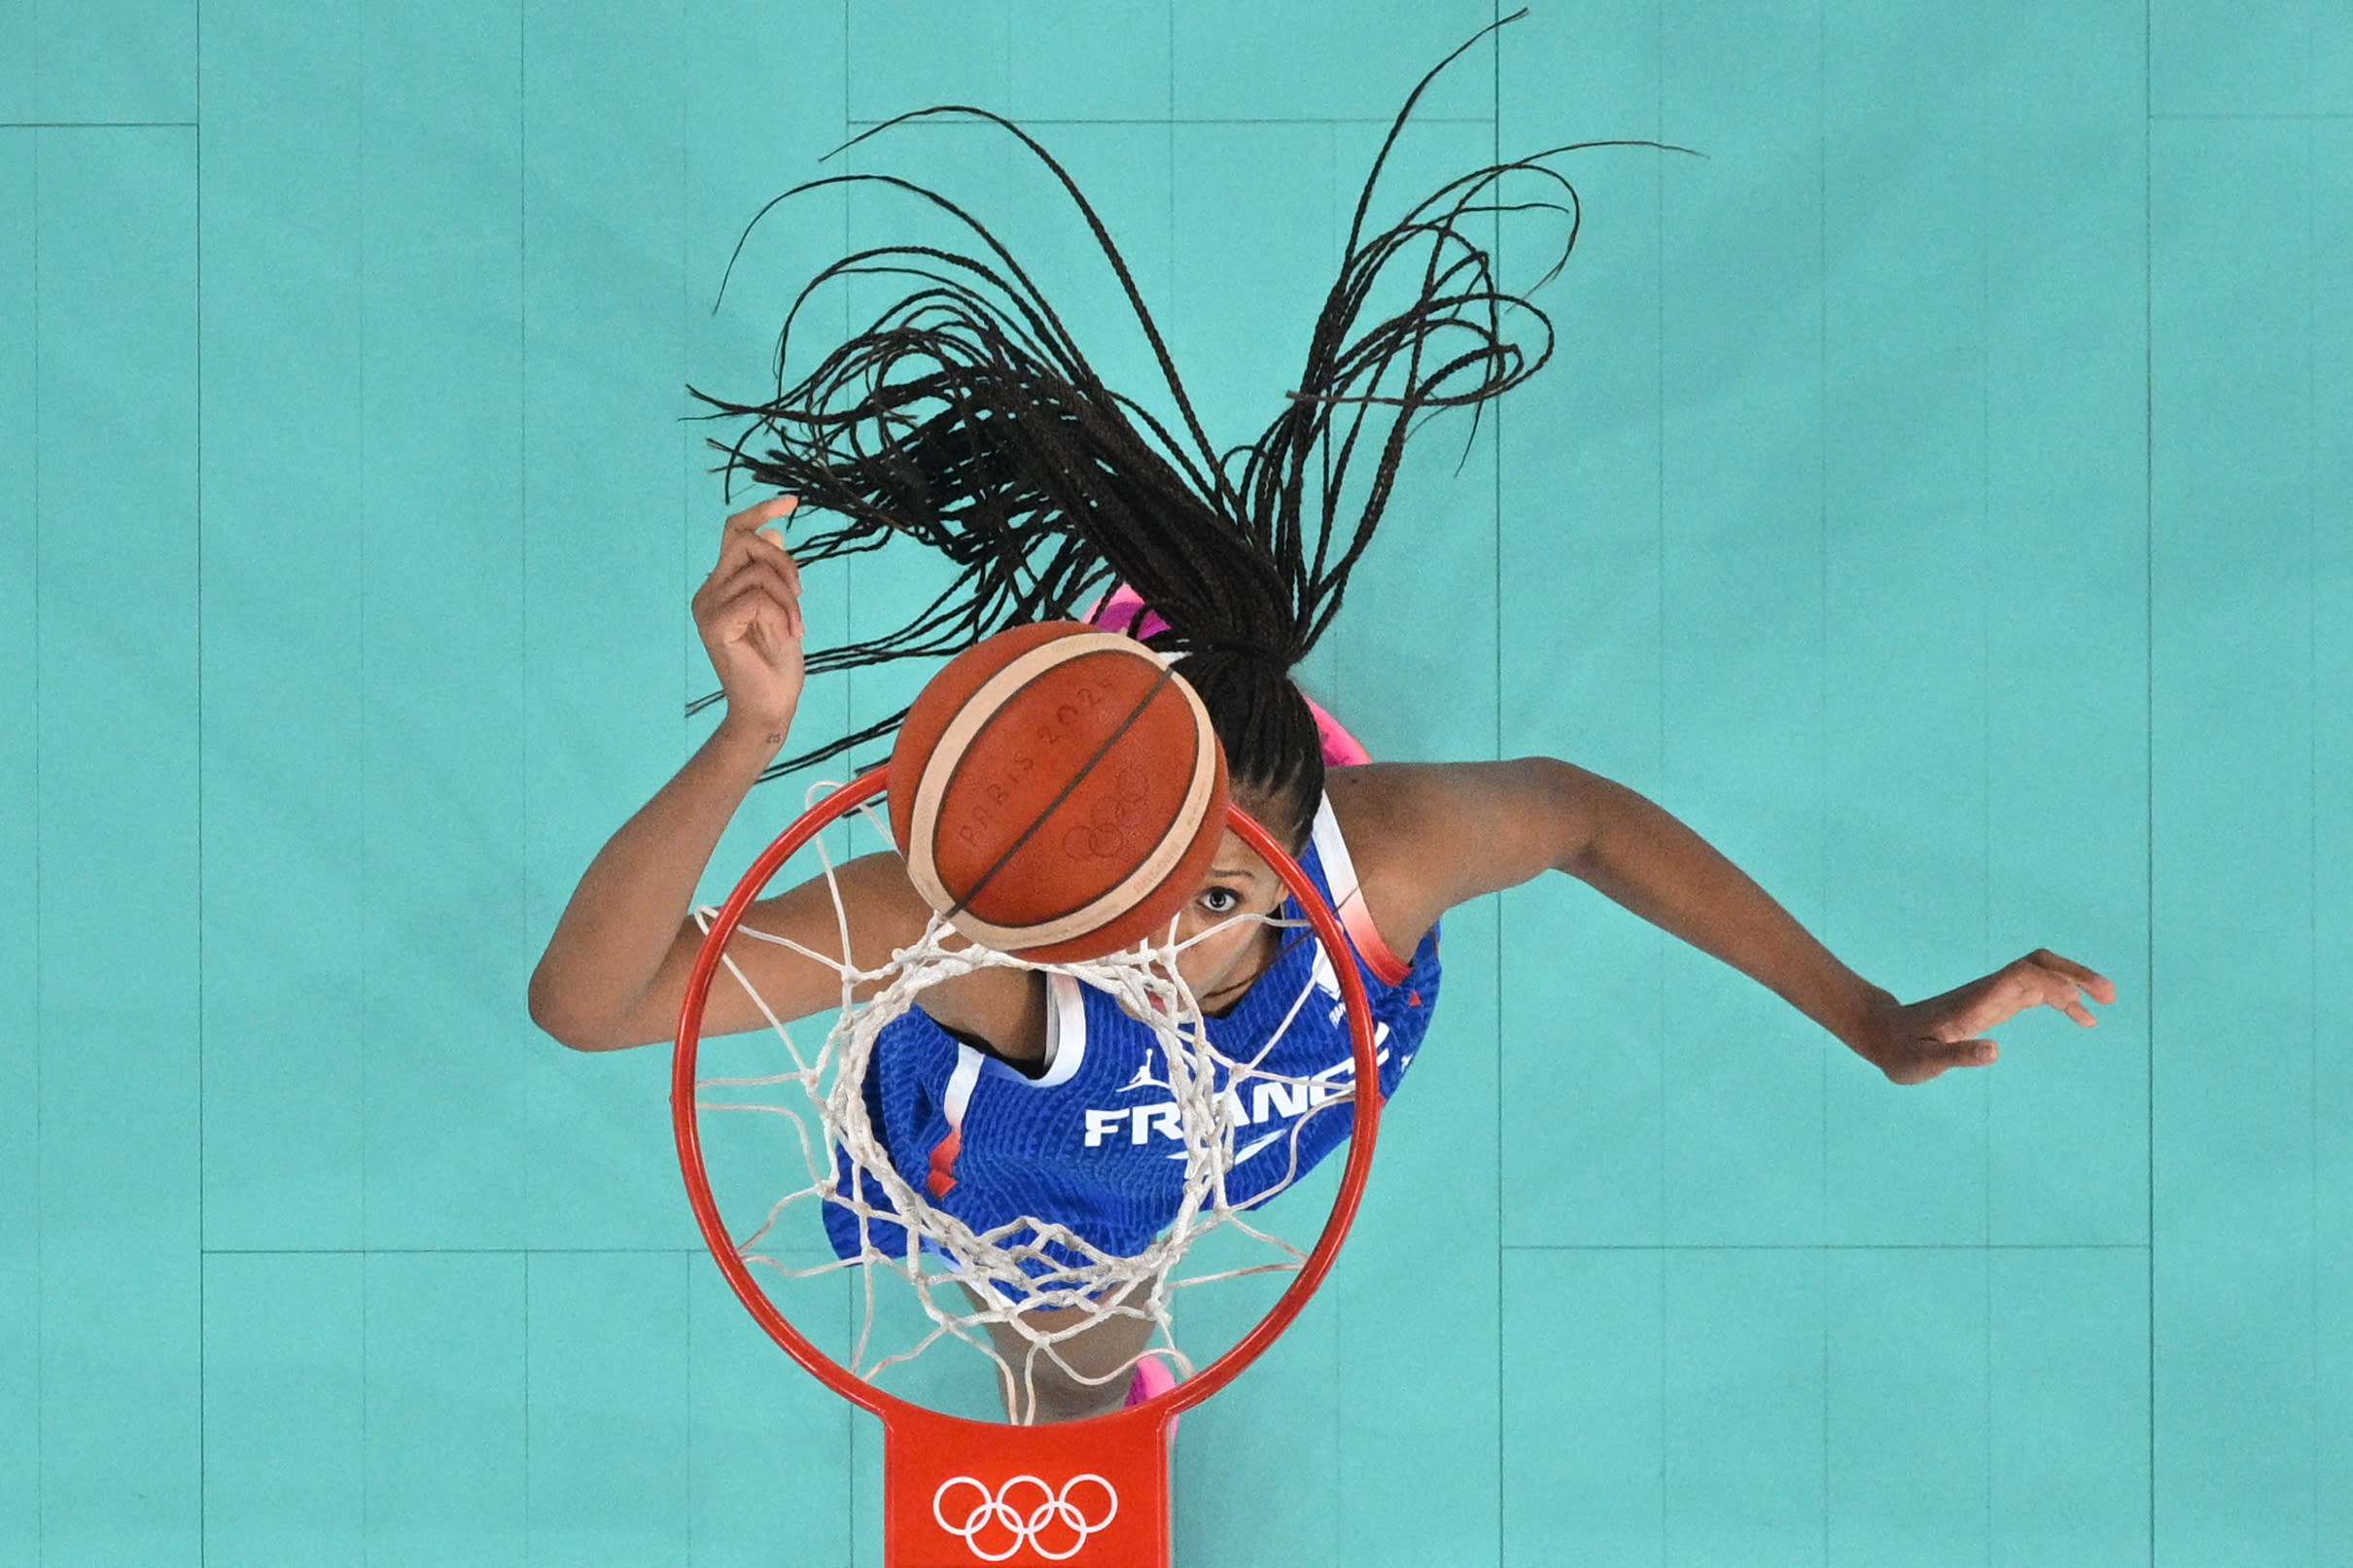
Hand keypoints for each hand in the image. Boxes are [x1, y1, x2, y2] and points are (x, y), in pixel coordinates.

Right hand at [692, 494, 805, 735]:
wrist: (770, 707)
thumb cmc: (777, 663)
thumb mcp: (783, 609)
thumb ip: (773, 574)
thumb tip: (774, 533)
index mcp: (721, 586)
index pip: (734, 533)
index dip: (760, 512)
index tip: (792, 502)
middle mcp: (708, 593)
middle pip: (745, 542)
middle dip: (784, 563)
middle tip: (802, 596)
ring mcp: (707, 608)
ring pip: (757, 571)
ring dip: (788, 598)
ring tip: (795, 627)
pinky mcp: (715, 624)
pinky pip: (755, 597)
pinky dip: (779, 613)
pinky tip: (787, 634)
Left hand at [1852, 949, 2116, 1085]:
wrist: (1883, 1034)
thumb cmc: (1901, 1052)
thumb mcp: (1923, 1063)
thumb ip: (1956, 1057)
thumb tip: (1995, 1052)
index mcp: (1974, 1001)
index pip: (2019, 975)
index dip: (2050, 982)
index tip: (2076, 1004)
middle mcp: (1988, 991)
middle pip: (2037, 963)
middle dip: (2073, 972)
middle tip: (2108, 993)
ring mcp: (1993, 995)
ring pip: (2041, 974)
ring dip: (2074, 983)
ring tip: (2104, 1007)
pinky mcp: (1996, 1004)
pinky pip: (2037, 991)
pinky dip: (2063, 999)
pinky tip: (2084, 1019)